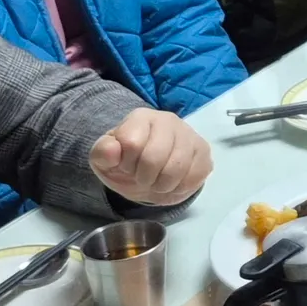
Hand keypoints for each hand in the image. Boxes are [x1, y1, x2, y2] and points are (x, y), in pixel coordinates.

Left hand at [90, 109, 211, 205]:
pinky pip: (195, 176)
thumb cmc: (127, 162)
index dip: (126, 164)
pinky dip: (180, 188)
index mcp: (141, 118)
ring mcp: (189, 135)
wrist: (150, 171)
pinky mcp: (204, 152)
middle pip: (155, 157)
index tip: (127, 167)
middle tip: (143, 178)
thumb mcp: (105, 160)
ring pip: (177, 169)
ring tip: (157, 182)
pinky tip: (173, 183)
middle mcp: (168, 120)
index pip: (131, 143)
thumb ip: (103, 152)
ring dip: (162, 185)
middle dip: (145, 177)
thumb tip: (113, 150)